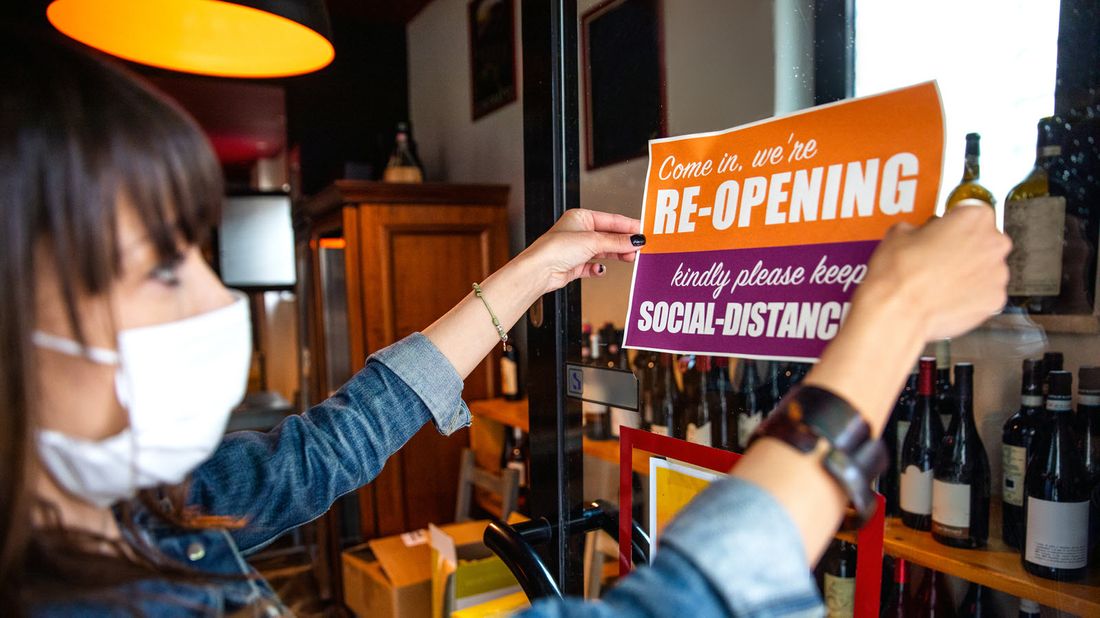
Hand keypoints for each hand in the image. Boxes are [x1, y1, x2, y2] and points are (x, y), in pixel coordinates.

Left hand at [517, 208, 643, 293]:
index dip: (628, 226)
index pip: (611, 220)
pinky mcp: (574, 265)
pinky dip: (598, 269)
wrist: (539, 271)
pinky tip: (601, 270)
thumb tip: (635, 239)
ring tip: (630, 258)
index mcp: (580, 217)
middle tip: (639, 248)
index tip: (644, 231)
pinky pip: (592, 266)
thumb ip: (616, 241)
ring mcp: (576, 249)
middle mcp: (578, 232)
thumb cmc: (556, 249)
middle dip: (623, 242)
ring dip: (616, 255)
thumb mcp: (593, 241)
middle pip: (608, 236)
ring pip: (603, 251)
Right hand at [855, 199, 1011, 341]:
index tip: (945, 229)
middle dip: (965, 247)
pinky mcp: (994, 301)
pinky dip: (971, 295)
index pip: (972, 211)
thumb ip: (920, 228)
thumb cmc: (899, 274)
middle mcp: (993, 243)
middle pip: (985, 239)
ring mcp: (997, 274)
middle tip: (939, 257)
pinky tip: (947, 297)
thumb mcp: (899, 233)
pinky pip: (985, 293)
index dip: (954, 221)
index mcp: (974, 218)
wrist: (899, 312)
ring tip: (940, 281)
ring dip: (969, 272)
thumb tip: (918, 235)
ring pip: (986, 268)